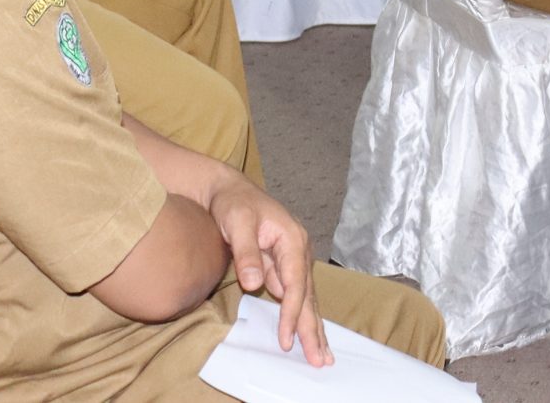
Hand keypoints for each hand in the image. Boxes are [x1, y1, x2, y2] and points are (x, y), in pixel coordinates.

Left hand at [205, 174, 331, 367]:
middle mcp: (299, 250)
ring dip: (311, 326)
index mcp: (292, 239)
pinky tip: (306, 332)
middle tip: (321, 359)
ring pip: (305, 298)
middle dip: (313, 329)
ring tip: (320, 353)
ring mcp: (294, 258)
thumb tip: (254, 284)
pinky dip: (300, 315)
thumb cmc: (232, 204)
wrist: (228, 190)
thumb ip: (246, 253)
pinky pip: (295, 295)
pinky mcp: (284, 264)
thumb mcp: (236, 223)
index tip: (287, 340)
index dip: (292, 314)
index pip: (295, 284)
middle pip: (309, 295)